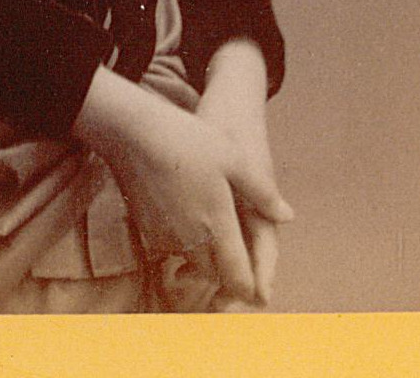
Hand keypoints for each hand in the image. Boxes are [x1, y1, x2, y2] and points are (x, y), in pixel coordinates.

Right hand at [74, 65, 292, 304]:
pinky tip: (186, 213)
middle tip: (235, 253)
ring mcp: (165, 237)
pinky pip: (171, 248)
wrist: (132, 132)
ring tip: (210, 227)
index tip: (257, 287)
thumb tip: (287, 216)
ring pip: (191, 261)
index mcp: (217, 227)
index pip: (236, 278)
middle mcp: (190, 240)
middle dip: (226, 271)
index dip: (249, 287)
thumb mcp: (234, 158)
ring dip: (203, 256)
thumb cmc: (188, 140)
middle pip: (214, 274)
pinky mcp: (146, 229)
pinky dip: (182, 241)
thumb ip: (262, 193)